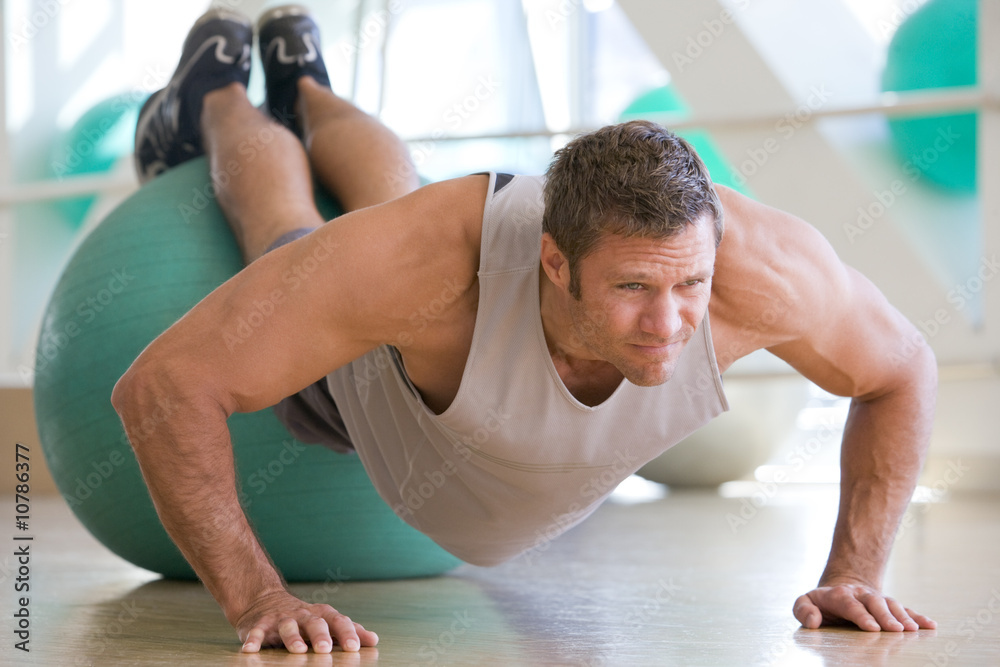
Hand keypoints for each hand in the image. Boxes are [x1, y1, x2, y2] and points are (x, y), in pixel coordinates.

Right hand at [235, 589, 378, 652]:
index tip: (355, 647)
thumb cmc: (304, 618)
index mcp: (322, 615)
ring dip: (293, 638)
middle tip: (326, 649)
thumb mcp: (327, 622)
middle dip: (320, 635)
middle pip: (315, 623)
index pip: (338, 622)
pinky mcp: (260, 624)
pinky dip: (254, 639)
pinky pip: (257, 631)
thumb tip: (374, 640)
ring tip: (298, 650)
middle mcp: (303, 615)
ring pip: (288, 626)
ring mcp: (281, 619)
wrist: (266, 601)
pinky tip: (250, 649)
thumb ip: (349, 631)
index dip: (347, 634)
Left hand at [793, 580, 936, 631]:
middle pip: (875, 603)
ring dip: (903, 618)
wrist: (842, 587)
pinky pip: (906, 610)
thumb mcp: (805, 602)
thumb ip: (803, 610)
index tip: (872, 628)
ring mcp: (877, 599)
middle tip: (897, 630)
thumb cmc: (821, 602)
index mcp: (839, 595)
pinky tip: (930, 626)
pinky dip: (918, 617)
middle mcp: (861, 595)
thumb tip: (813, 621)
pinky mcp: (890, 606)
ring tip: (913, 630)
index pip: (850, 604)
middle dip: (886, 617)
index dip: (861, 615)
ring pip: (892, 605)